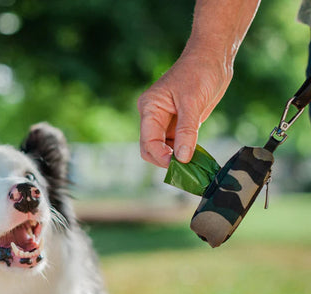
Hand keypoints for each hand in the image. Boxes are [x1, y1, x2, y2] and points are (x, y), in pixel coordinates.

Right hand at [138, 49, 232, 166]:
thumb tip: (182, 158)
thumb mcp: (193, 102)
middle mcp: (153, 117)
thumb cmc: (200, 71)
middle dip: (165, 160)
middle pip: (151, 149)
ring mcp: (166, 121)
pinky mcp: (178, 124)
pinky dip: (184, 153)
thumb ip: (186, 132)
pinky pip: (177, 144)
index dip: (161, 156)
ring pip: (164, 149)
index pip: (148, 141)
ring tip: (193, 166)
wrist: (214, 56)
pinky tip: (195, 157)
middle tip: (184, 169)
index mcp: (150, 108)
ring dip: (176, 159)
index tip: (178, 165)